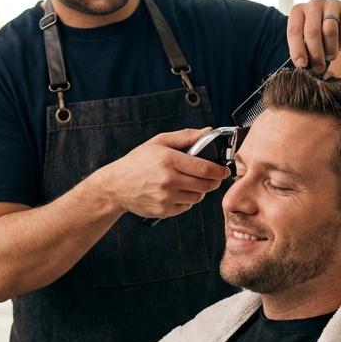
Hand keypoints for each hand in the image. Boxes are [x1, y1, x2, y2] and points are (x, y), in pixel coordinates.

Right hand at [95, 128, 230, 218]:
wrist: (115, 186)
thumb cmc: (137, 162)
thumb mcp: (158, 142)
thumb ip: (185, 136)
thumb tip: (208, 131)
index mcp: (168, 160)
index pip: (205, 168)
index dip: (220, 170)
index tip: (225, 170)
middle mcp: (168, 179)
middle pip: (205, 184)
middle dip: (214, 181)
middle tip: (213, 177)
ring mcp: (166, 197)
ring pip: (198, 197)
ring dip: (200, 190)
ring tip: (192, 183)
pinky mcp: (163, 210)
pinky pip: (186, 207)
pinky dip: (187, 200)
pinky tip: (179, 192)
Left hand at [287, 0, 340, 73]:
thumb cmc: (322, 33)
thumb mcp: (308, 39)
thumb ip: (303, 48)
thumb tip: (302, 63)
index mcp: (298, 11)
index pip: (294, 30)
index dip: (297, 49)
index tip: (302, 64)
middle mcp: (314, 4)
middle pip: (312, 31)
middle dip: (315, 53)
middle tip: (319, 67)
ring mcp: (332, 3)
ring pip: (329, 31)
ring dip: (330, 49)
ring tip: (331, 55)